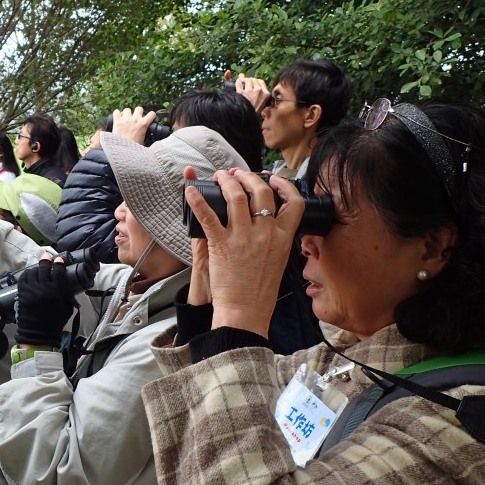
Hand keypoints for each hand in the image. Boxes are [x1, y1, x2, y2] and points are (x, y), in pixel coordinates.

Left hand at [15, 253, 73, 347]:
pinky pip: (23, 278)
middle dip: (47, 260)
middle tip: (48, 256)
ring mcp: (31, 290)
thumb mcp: (66, 308)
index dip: (59, 263)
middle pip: (44, 268)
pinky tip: (30, 274)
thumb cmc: (54, 323)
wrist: (37, 334)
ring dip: (37, 268)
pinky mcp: (22, 293)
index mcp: (56, 292)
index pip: (58, 272)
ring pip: (33, 272)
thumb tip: (67, 287)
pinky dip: (27, 274)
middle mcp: (43, 288)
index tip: (60, 259)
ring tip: (39, 267)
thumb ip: (67, 296)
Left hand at [110, 106, 156, 144]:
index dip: (151, 115)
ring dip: (127, 113)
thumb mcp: (144, 142)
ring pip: (127, 109)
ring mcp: (125, 119)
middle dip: (138, 112)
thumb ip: (147, 137)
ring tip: (125, 119)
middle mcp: (135, 119)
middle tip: (136, 118)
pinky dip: (117, 114)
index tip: (149, 118)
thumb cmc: (133, 148)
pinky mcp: (117, 121)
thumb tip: (149, 138)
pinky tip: (117, 118)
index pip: (152, 114)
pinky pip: (116, 111)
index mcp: (143, 124)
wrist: (122, 150)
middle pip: (139, 108)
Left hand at [182, 169, 302, 334]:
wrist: (245, 310)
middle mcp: (265, 233)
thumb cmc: (260, 290)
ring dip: (226, 181)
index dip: (283, 185)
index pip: (294, 202)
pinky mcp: (221, 244)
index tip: (271, 178)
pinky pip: (208, 215)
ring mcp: (243, 238)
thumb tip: (273, 222)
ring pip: (236, 196)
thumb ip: (277, 239)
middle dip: (248, 177)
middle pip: (261, 192)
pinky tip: (190, 191)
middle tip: (237, 174)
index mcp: (283, 237)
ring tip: (219, 176)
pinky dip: (197, 200)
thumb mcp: (280, 261)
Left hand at [234, 74, 270, 113]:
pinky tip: (237, 82)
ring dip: (243, 79)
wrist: (247, 119)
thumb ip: (262, 96)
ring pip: (246, 80)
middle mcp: (258, 90)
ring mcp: (250, 91)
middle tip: (246, 82)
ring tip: (241, 80)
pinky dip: (238, 82)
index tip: (253, 83)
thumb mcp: (263, 104)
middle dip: (249, 80)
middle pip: (253, 79)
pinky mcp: (241, 92)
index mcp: (266, 93)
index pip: (261, 81)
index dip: (256, 81)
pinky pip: (239, 83)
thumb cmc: (255, 113)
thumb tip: (259, 88)